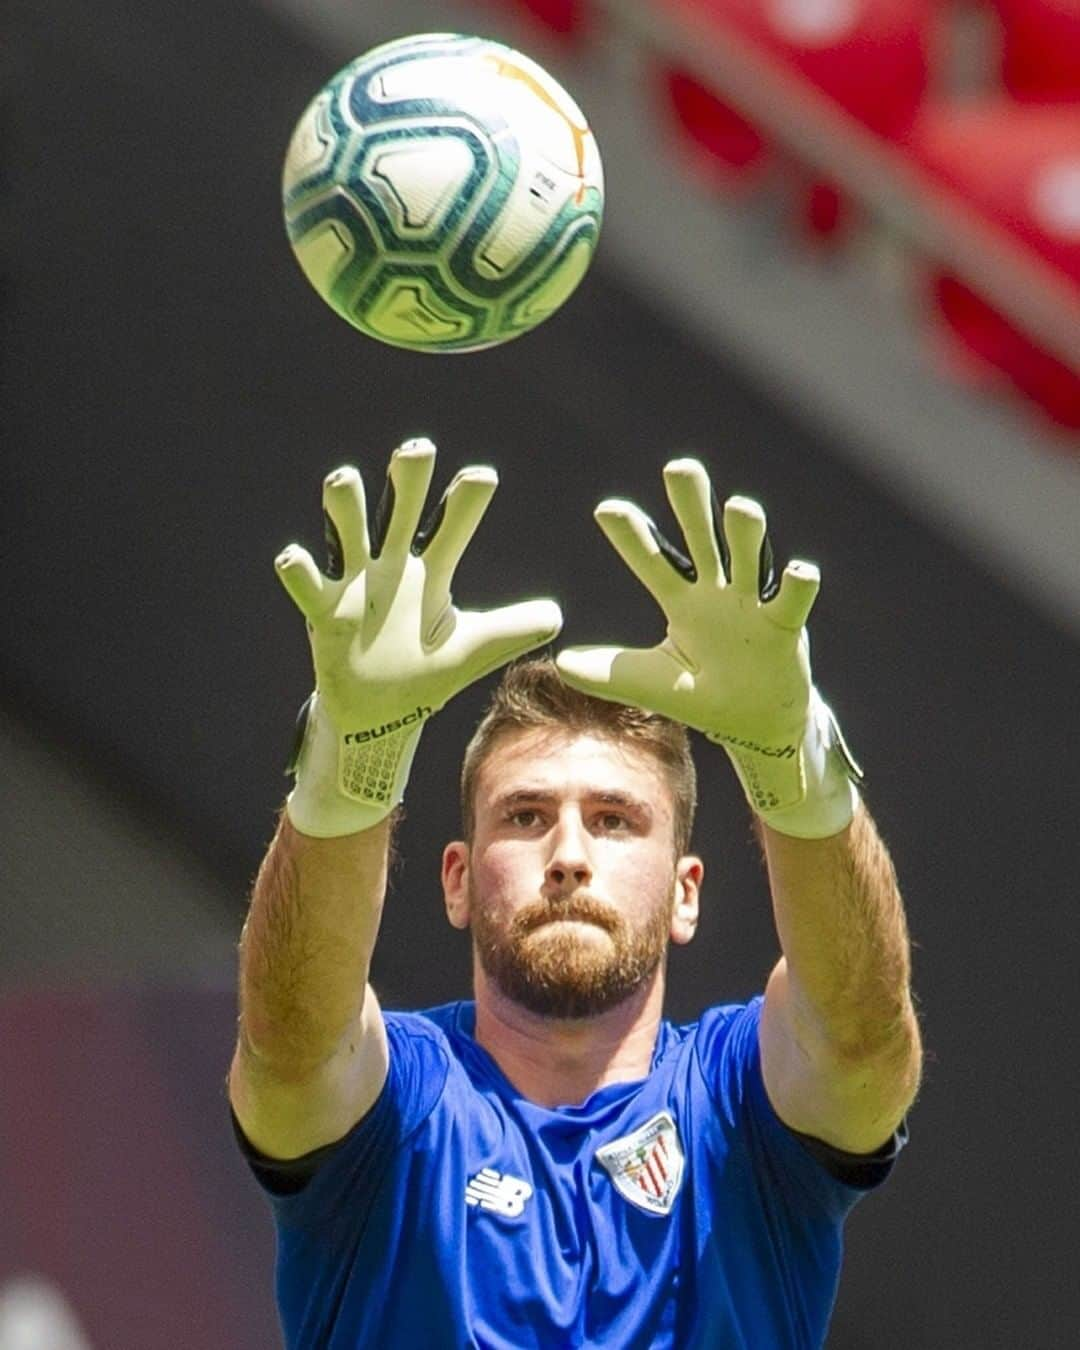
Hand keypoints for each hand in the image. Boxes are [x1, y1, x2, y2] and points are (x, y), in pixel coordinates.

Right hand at [277, 439, 561, 835]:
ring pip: (348, 533)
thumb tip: (557, 615)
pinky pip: (309, 586)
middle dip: (407, 480)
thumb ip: (509, 631)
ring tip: (344, 478)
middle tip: (418, 449)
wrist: (380, 713)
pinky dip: (298, 570)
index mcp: (430, 571)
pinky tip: (293, 557)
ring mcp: (354, 585)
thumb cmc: (425, 672)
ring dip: (345, 507)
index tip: (483, 476)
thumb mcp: (471, 651)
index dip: (464, 502)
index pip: (451, 526)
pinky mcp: (325, 612)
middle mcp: (391, 566)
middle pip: (399, 512)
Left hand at [556, 458, 859, 836]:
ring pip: (749, 557)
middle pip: (702, 538)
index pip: (653, 560)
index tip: (607, 509)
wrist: (754, 723)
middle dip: (692, 504)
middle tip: (679, 467)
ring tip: (739, 506)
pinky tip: (798, 570)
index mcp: (682, 599)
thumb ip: (611, 671)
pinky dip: (798, 583)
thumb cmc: (702, 693)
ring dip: (746, 533)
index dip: (633, 536)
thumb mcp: (652, 682)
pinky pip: (792, 599)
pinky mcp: (785, 626)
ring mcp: (752, 604)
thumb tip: (559, 663)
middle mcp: (717, 591)